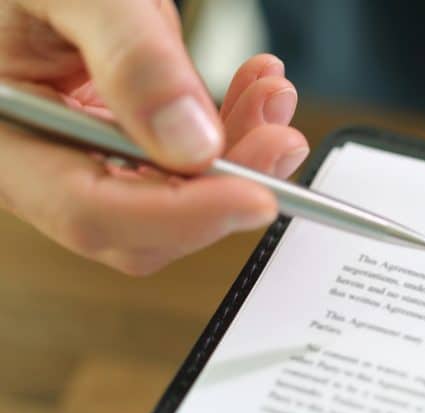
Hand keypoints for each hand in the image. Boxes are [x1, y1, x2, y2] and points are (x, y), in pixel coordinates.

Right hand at [0, 1, 308, 274]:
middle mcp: (42, 160)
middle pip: (142, 226)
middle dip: (225, 189)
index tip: (253, 196)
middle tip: (280, 141)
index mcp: (4, 138)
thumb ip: (132, 59)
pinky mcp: (120, 138)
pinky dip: (231, 130)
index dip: (181, 215)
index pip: (90, 211)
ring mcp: (82, 153)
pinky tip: (255, 91)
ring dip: (241, 155)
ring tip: (273, 96)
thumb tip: (192, 142)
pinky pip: (185, 161)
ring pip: (176, 198)